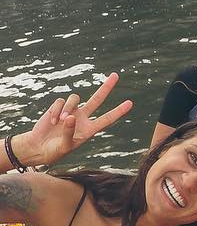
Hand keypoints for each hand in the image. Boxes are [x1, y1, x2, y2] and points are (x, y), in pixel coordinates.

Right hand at [13, 73, 131, 166]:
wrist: (38, 147)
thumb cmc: (55, 150)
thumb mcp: (65, 146)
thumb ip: (69, 132)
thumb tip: (71, 117)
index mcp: (90, 129)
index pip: (107, 118)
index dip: (118, 111)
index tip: (130, 103)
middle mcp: (83, 117)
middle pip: (97, 99)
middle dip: (106, 87)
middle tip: (116, 75)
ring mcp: (71, 111)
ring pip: (75, 98)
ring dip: (67, 108)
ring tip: (59, 121)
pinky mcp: (58, 107)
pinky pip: (61, 101)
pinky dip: (56, 110)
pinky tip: (52, 121)